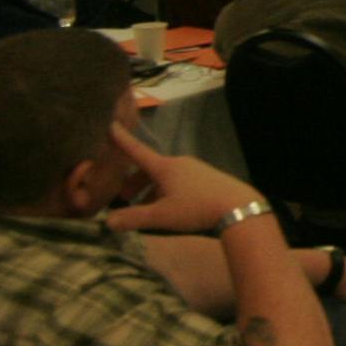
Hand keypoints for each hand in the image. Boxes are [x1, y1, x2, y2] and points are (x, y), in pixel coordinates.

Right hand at [103, 123, 264, 233]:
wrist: (238, 208)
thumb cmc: (195, 208)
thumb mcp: (161, 216)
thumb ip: (133, 218)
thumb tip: (107, 221)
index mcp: (165, 167)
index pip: (137, 151)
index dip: (122, 140)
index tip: (111, 125)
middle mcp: (179, 163)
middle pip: (150, 169)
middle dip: (136, 182)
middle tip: (126, 198)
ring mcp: (196, 169)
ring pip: (166, 177)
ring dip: (152, 190)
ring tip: (147, 209)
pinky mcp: (208, 178)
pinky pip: (180, 181)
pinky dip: (168, 191)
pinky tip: (171, 208)